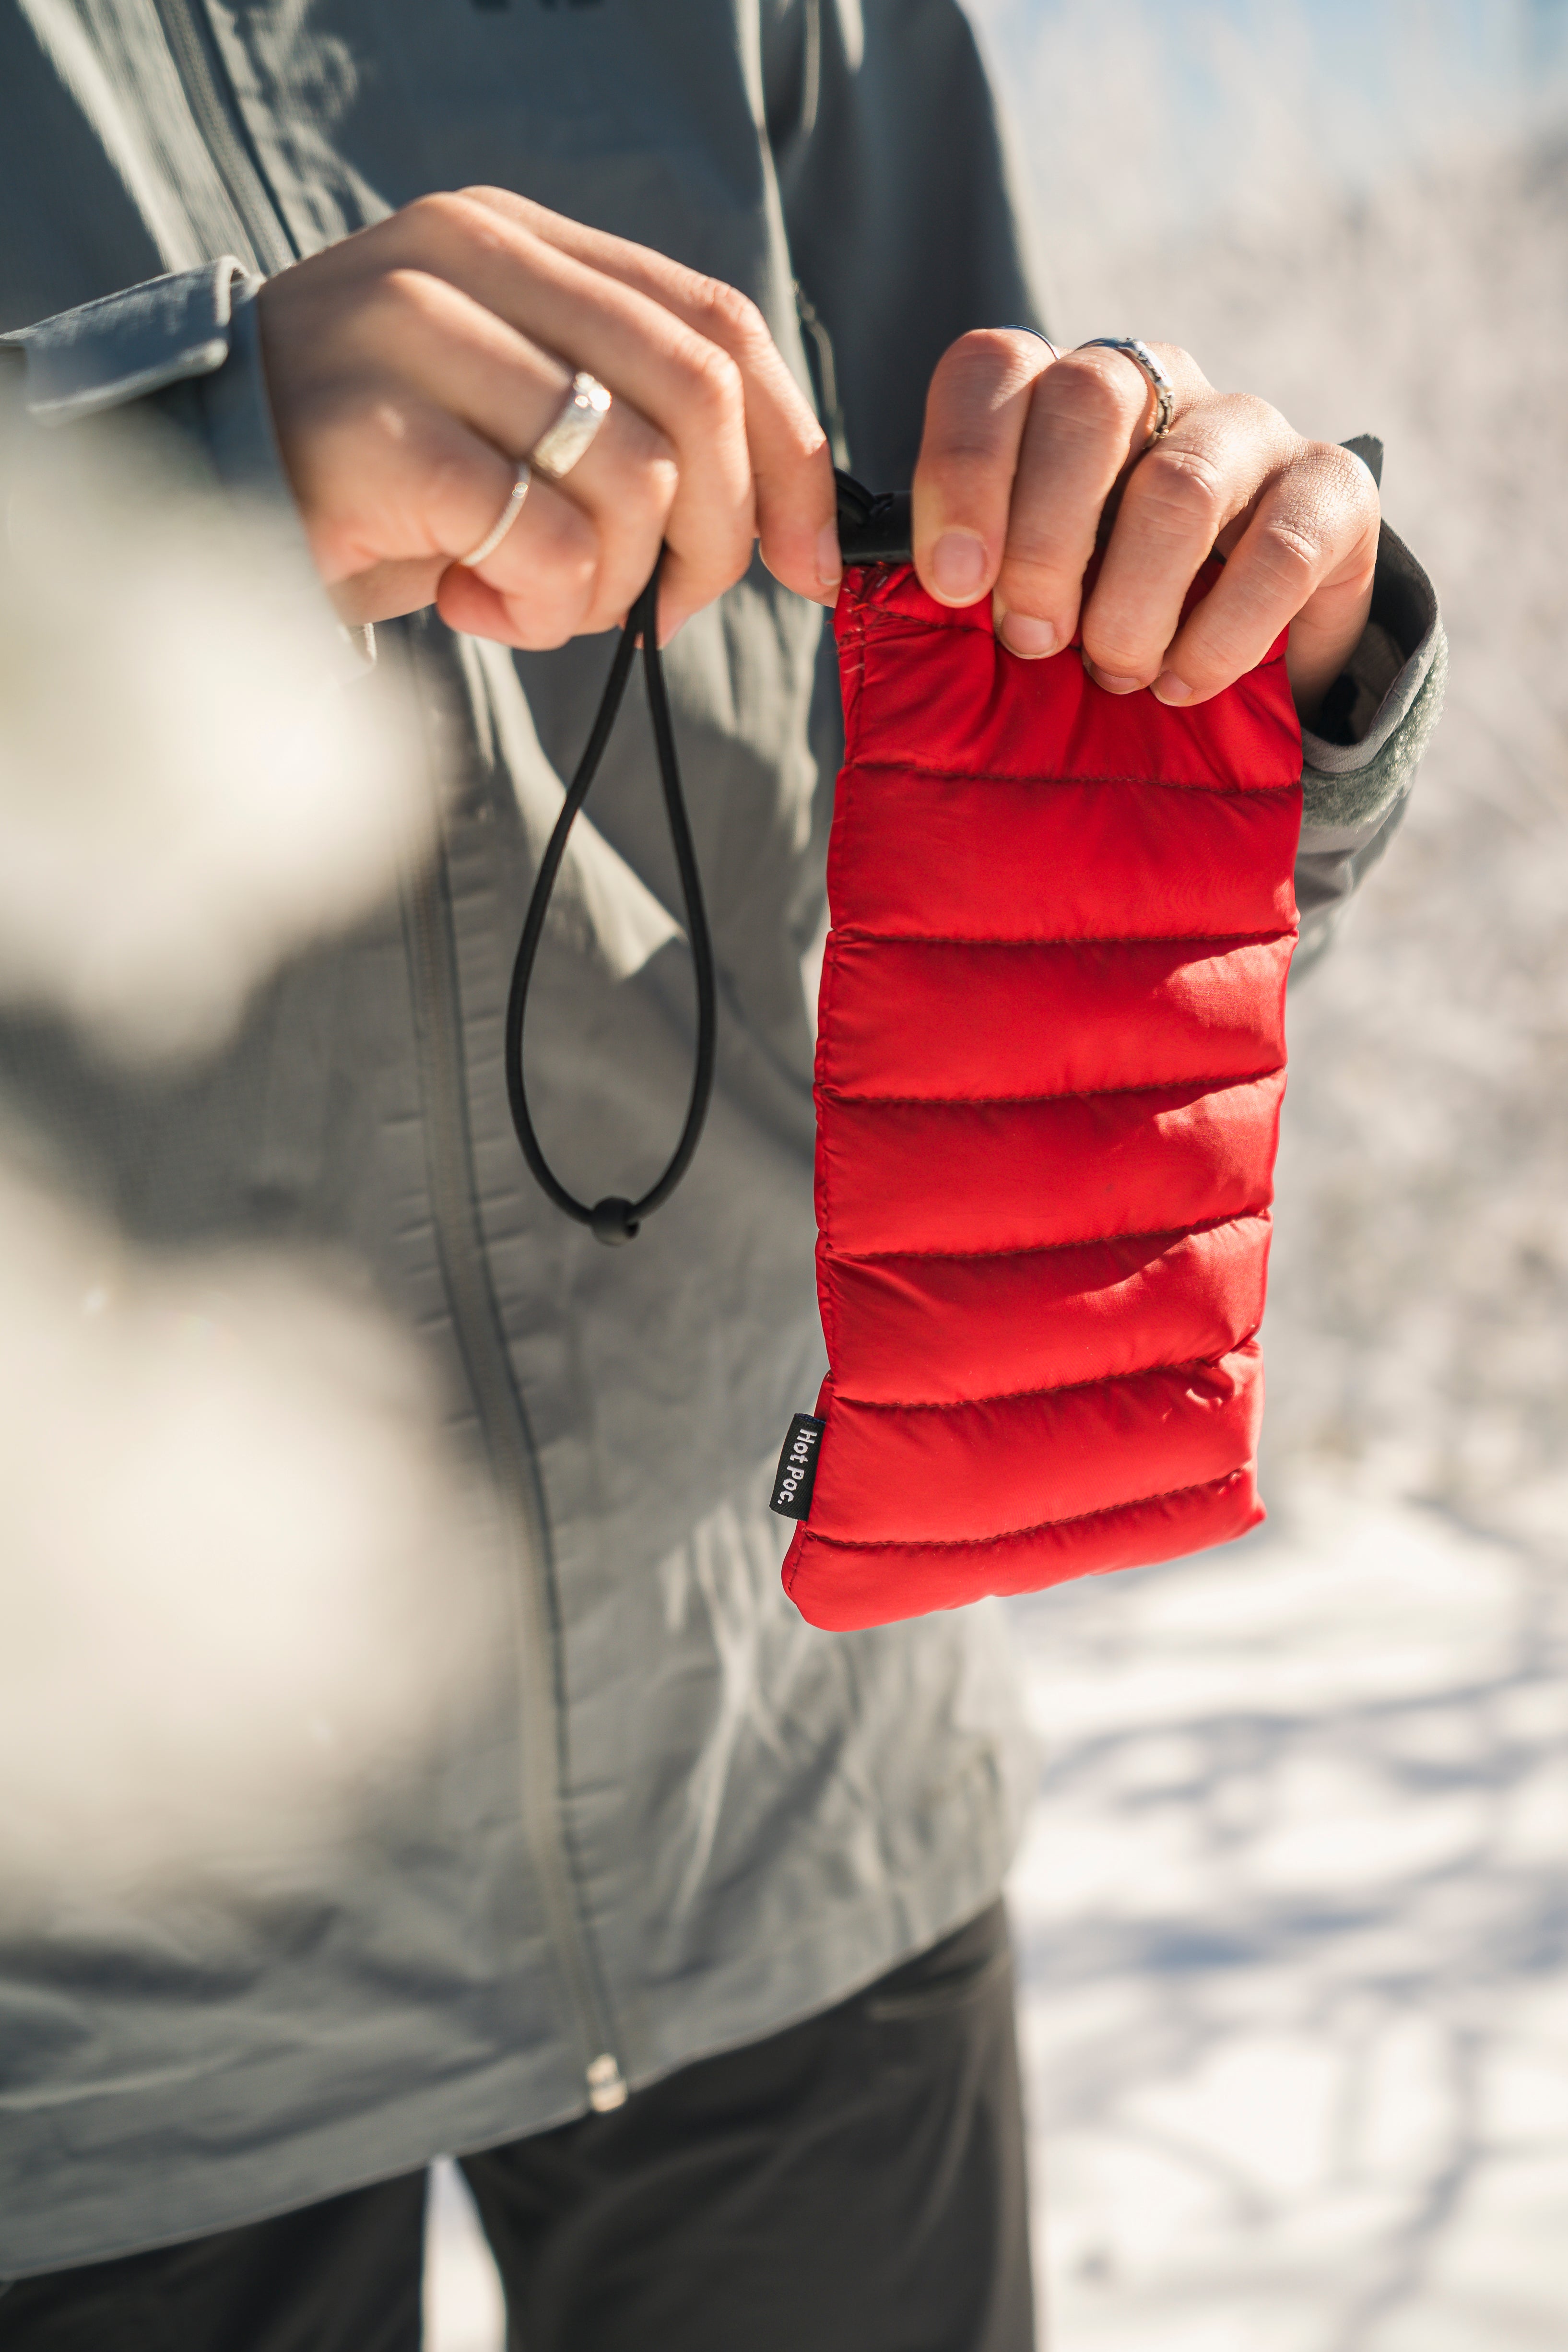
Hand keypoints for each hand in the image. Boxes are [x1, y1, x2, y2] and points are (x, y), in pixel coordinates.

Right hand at [256, 190, 839, 647]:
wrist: (200, 510)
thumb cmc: (377, 488)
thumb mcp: (512, 425)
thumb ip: (626, 425)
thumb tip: (784, 519)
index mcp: (514, 241)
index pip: (717, 323)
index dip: (793, 452)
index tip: (815, 560)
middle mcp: (465, 258)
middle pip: (698, 398)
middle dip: (717, 539)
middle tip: (661, 612)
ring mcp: (414, 332)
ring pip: (634, 477)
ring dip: (609, 586)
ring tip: (531, 601)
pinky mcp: (379, 430)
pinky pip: (548, 540)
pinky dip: (542, 608)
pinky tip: (476, 607)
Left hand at [909, 332, 1380, 724]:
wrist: (1236, 654)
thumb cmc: (1093, 618)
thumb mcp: (1014, 594)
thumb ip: (954, 576)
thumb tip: (849, 586)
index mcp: (1055, 394)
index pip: (993, 369)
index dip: (962, 469)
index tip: (951, 585)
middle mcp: (1154, 382)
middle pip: (1086, 402)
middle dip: (1044, 541)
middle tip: (1030, 643)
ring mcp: (1249, 427)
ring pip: (1180, 485)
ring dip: (1130, 604)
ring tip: (1114, 677)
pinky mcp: (1333, 490)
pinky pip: (1279, 550)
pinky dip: (1220, 636)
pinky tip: (1181, 685)